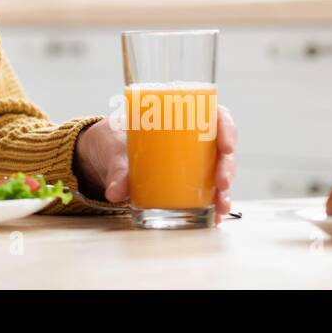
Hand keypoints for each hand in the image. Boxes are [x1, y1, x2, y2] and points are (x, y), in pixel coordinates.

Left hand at [74, 104, 237, 225]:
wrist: (104, 154)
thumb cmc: (114, 141)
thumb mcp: (115, 150)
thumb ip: (117, 170)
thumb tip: (115, 193)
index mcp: (180, 117)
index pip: (215, 115)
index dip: (227, 128)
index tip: (226, 147)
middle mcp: (192, 139)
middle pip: (221, 147)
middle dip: (227, 166)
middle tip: (222, 182)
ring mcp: (192, 161)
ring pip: (218, 170)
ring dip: (224, 189)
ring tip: (221, 206)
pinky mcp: (187, 180)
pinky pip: (207, 190)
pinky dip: (213, 203)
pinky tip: (216, 217)